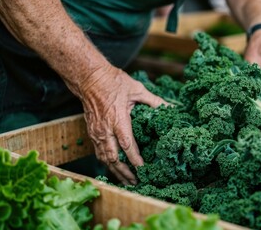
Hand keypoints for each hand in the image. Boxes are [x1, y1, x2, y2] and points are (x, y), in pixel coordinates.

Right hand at [79, 66, 166, 184]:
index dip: (135, 160)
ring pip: (105, 158)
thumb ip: (155, 102)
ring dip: (116, 171)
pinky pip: (99, 153)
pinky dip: (107, 163)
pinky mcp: (92, 132)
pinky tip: (115, 169)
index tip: (144, 170)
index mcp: (118, 119)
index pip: (127, 145)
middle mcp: (105, 129)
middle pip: (114, 158)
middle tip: (137, 182)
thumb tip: (172, 108)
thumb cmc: (113, 82)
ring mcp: (97, 132)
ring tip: (128, 181)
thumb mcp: (137, 90)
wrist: (89, 78)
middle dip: (125, 172)